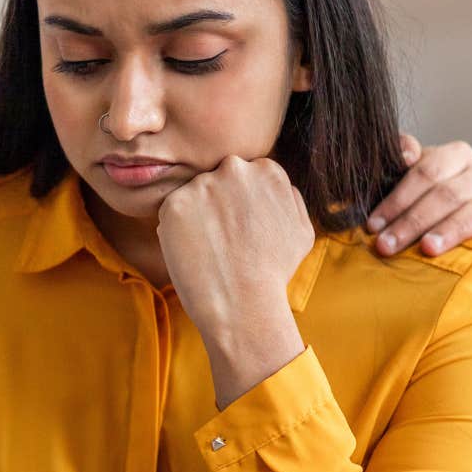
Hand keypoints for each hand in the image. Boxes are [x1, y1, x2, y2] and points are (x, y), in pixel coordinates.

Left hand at [157, 154, 311, 407]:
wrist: (244, 301)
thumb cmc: (274, 272)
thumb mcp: (301, 229)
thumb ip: (289, 198)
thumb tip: (278, 187)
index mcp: (267, 170)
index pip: (242, 176)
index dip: (237, 204)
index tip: (239, 228)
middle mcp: (234, 169)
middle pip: (216, 180)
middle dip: (216, 204)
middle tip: (221, 239)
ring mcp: (202, 184)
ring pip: (192, 196)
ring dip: (195, 217)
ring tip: (209, 250)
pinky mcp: (175, 203)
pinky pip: (170, 213)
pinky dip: (175, 231)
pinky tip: (193, 252)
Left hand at [366, 136, 471, 257]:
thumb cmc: (434, 209)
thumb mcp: (414, 185)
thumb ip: (401, 165)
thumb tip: (403, 152)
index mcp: (458, 158)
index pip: (427, 170)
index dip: (397, 198)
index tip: (373, 224)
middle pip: (449, 193)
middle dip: (413, 220)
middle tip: (387, 245)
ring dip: (452, 229)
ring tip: (427, 249)